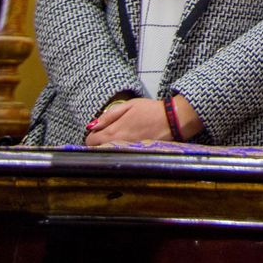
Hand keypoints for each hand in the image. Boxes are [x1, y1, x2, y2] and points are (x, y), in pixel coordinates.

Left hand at [85, 95, 199, 145]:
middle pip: (96, 150)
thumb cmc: (151, 110)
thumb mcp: (129, 105)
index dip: (92, 134)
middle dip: (98, 143)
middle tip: (108, 134)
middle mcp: (117, 145)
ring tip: (120, 138)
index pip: (90, 140)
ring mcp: (126, 153)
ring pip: (108, 154)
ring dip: (108, 148)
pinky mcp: (135, 156)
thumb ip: (109, 116)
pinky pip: (120, 156)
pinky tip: (128, 144)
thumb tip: (92, 125)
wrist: (172, 120)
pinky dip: (120, 152)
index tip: (99, 130)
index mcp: (113, 132)